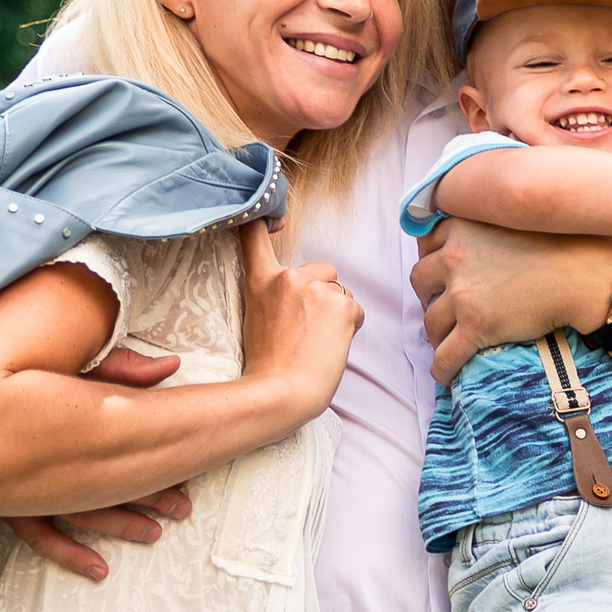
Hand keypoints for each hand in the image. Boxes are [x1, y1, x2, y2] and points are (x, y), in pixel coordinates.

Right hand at [4, 347, 192, 580]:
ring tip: (155, 534)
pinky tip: (99, 570)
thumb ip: (122, 368)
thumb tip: (172, 364)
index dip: (158, 470)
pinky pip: (37, 534)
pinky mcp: (2, 500)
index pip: (121, 451)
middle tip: (182, 508)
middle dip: (149, 497)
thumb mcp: (74, 366)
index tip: (187, 479)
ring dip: (119, 525)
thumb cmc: (20, 373)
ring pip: (79, 514)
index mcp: (64, 424)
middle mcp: (42, 460)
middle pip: (105, 485)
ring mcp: (20, 484)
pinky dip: (68, 553)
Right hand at [239, 222, 361, 416]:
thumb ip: (274, 294)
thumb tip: (303, 289)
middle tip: (306, 330)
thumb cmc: (269, 365)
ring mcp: (316, 289)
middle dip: (323, 293)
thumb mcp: (257, 317)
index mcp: (260, 280)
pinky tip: (332, 345)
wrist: (280, 393)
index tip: (276, 220)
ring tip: (317, 341)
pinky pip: (356, 310)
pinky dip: (351, 327)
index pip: (254, 232)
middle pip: (323, 270)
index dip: (267, 217)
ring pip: (341, 292)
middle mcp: (287, 277)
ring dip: (337, 312)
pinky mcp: (342, 307)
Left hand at [412, 217, 611, 384]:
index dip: (432, 262)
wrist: (585, 277)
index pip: (427, 244)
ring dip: (436, 333)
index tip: (441, 275)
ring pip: (430, 320)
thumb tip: (483, 245)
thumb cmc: (565, 248)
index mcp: (464, 226)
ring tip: (449, 341)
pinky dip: (441, 368)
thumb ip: (492, 224)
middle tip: (445, 309)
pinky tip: (445, 374)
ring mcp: (462, 292)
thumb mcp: (519, 220)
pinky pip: (445, 355)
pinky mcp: (475, 325)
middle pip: (421, 281)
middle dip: (429, 297)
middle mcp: (455, 255)